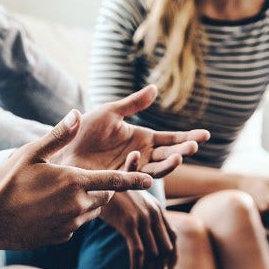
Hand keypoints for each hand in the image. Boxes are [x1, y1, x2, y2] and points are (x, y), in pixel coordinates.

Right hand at [0, 110, 152, 264]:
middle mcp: (77, 205)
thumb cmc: (6, 183)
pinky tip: (50, 208)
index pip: (114, 180)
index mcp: (73, 182)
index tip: (150, 179)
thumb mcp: (30, 153)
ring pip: (91, 211)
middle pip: (104, 196)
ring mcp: (70, 224)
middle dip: (103, 188)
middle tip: (87, 179)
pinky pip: (76, 223)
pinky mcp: (61, 237)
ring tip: (63, 192)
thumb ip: (59, 135)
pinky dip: (72, 215)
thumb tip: (77, 114)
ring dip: (87, 201)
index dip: (133, 178)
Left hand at [57, 85, 210, 176]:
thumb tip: (154, 89)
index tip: (205, 135)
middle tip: (194, 146)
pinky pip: (131, 175)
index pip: (172, 139)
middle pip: (169, 155)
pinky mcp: (118, 180)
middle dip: (183, 151)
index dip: (188, 137)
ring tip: (179, 156)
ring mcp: (131, 169)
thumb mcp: (110, 112)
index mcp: (143, 139)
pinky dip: (135, 166)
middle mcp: (142, 156)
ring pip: (157, 170)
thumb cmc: (84, 131)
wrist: (63, 150)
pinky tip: (135, 154)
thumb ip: (133, 104)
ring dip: (169, 164)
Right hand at [100, 190, 176, 268]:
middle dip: (159, 267)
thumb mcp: (133, 200)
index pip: (173, 237)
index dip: (173, 256)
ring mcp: (142, 218)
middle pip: (166, 248)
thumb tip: (147, 234)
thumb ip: (143, 214)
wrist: (96, 182)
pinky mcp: (129, 224)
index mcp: (157, 208)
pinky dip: (137, 268)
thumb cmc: (111, 193)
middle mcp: (153, 213)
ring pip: (154, 253)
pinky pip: (138, 253)